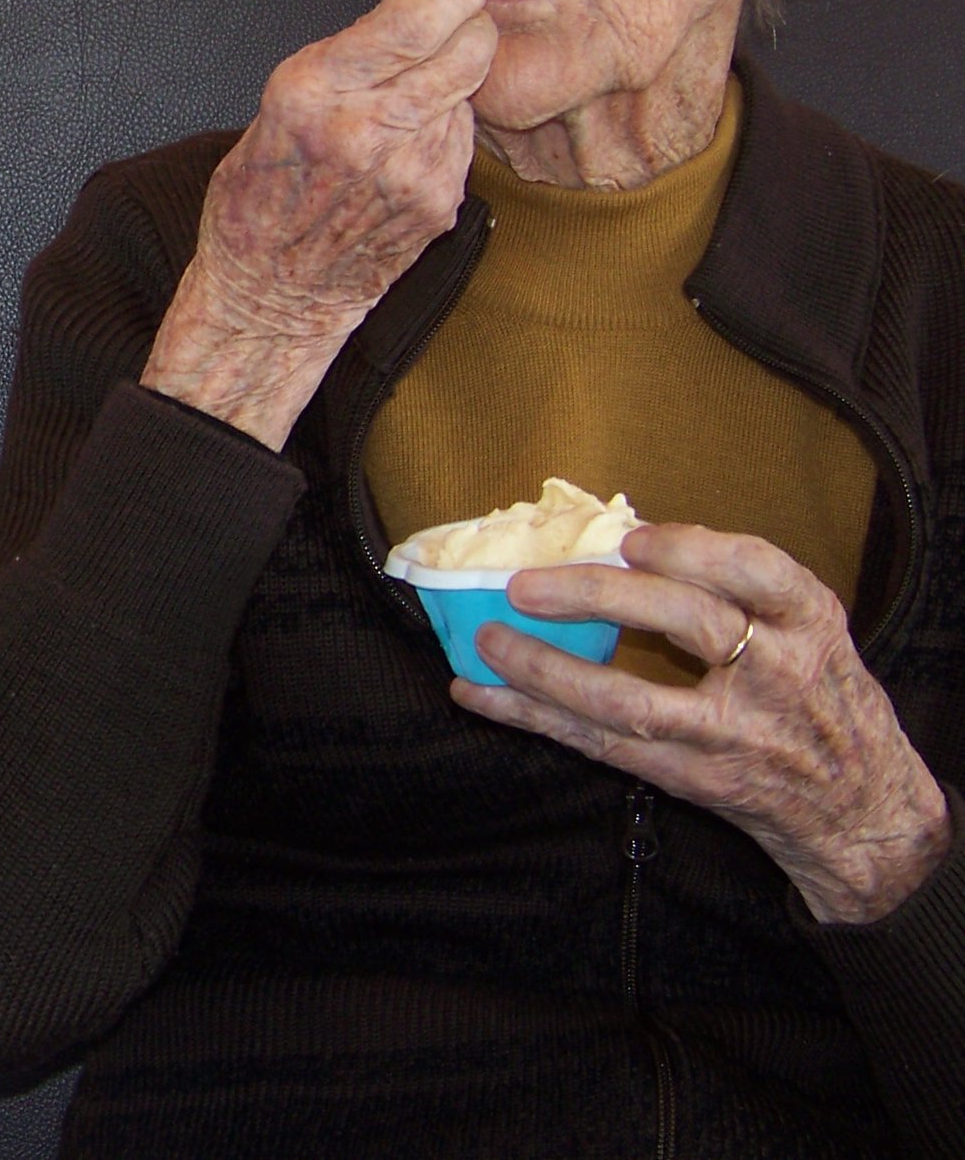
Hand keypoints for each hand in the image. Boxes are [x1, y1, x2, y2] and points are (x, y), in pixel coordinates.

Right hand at [142, 0, 494, 445]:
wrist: (268, 296)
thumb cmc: (260, 193)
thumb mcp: (286, 96)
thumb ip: (362, 35)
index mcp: (311, 92)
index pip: (418, 17)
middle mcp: (364, 130)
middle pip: (467, 47)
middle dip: (469, 22)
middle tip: (452, 19)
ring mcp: (408, 172)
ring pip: (469, 90)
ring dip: (452, 80)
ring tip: (404, 99)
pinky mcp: (437, 204)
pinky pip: (462, 138)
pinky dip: (445, 128)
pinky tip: (404, 145)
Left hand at [454, 522, 951, 923]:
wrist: (865, 813)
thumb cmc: (823, 702)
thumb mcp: (810, 636)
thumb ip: (740, 595)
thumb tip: (621, 537)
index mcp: (810, 626)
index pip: (760, 571)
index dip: (693, 549)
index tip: (632, 537)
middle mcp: (778, 678)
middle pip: (688, 624)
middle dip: (599, 597)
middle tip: (525, 585)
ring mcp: (734, 737)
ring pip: (630, 701)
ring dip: (546, 670)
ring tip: (486, 641)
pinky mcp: (694, 780)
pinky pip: (602, 745)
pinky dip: (535, 717)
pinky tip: (484, 695)